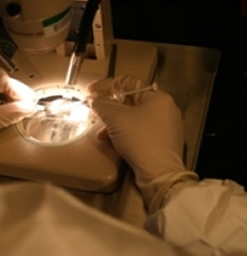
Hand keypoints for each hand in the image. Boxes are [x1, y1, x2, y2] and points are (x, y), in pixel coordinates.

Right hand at [87, 76, 196, 209]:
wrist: (159, 173)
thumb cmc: (139, 138)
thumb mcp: (115, 118)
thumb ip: (101, 104)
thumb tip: (92, 98)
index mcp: (158, 97)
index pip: (128, 82)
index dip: (106, 85)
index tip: (90, 90)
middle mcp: (165, 109)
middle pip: (131, 101)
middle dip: (109, 108)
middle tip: (95, 112)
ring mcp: (166, 127)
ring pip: (134, 118)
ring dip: (115, 123)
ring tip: (101, 133)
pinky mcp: (163, 143)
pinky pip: (139, 131)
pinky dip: (124, 133)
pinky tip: (112, 142)